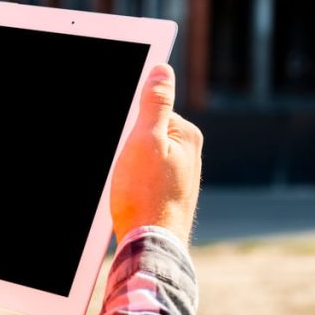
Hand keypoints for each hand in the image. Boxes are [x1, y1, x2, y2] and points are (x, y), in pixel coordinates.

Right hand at [110, 64, 202, 245]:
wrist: (151, 245)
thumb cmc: (146, 194)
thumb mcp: (145, 140)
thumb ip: (155, 103)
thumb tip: (163, 69)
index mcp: (188, 135)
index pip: (151, 112)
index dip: (131, 125)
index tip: (125, 144)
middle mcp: (189, 154)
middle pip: (147, 134)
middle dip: (129, 147)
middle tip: (125, 168)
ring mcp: (180, 176)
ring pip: (143, 158)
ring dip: (129, 167)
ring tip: (128, 186)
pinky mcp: (169, 195)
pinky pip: (145, 177)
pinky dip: (133, 183)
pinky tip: (130, 196)